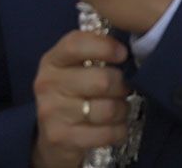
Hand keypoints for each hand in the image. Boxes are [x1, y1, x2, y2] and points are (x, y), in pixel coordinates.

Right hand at [32, 31, 129, 167]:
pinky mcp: (60, 138)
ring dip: (122, 110)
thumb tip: (134, 45)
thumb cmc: (76, 92)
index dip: (105, 47)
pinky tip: (115, 127)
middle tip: (123, 89)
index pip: (76, 44)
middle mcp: (47, 84)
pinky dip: (119, 131)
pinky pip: (107, 133)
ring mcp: (51, 112)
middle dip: (122, 86)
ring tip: (118, 108)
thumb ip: (98, 51)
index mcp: (53, 60)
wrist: (54, 137)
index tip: (123, 55)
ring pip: (108, 109)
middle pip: (103, 80)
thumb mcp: (79, 66)